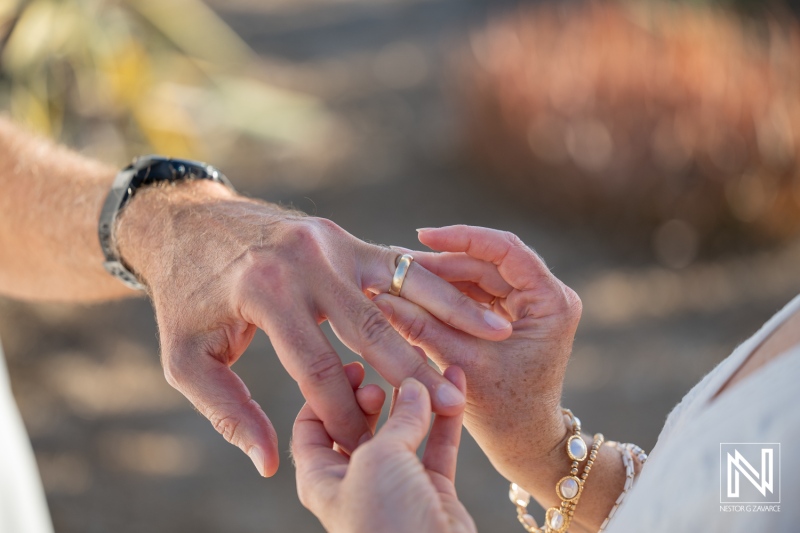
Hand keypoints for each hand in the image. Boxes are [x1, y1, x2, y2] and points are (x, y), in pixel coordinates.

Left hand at [115, 182, 512, 475]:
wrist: (190, 223)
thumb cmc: (187, 296)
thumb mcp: (186, 358)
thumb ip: (227, 410)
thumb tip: (269, 461)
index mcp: (265, 291)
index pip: (318, 367)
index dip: (343, 413)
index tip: (366, 445)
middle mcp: (306, 260)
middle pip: (372, 328)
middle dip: (414, 372)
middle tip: (452, 406)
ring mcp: (331, 241)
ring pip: (400, 286)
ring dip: (447, 314)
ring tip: (492, 340)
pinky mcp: (344, 237)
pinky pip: (398, 263)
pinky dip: (435, 282)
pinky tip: (470, 299)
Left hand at [292, 368, 475, 532]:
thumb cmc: (387, 521)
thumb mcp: (378, 460)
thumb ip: (396, 422)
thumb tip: (413, 388)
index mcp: (321, 478)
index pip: (312, 425)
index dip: (329, 392)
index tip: (354, 367)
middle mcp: (355, 480)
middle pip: (359, 425)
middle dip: (373, 396)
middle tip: (384, 376)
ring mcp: (396, 486)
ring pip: (404, 431)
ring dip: (416, 399)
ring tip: (426, 368)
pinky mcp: (433, 492)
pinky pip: (438, 445)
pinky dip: (446, 417)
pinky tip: (455, 384)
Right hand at [373, 225, 581, 485]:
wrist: (524, 443)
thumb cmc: (504, 411)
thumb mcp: (461, 363)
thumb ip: (423, 327)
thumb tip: (379, 297)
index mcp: (551, 302)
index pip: (506, 250)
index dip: (463, 238)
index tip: (423, 235)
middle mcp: (546, 296)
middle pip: (488, 262)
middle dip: (442, 263)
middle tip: (398, 264)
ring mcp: (530, 304)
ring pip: (479, 275)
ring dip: (441, 278)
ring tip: (399, 278)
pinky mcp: (513, 314)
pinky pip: (477, 293)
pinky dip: (447, 294)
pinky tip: (414, 294)